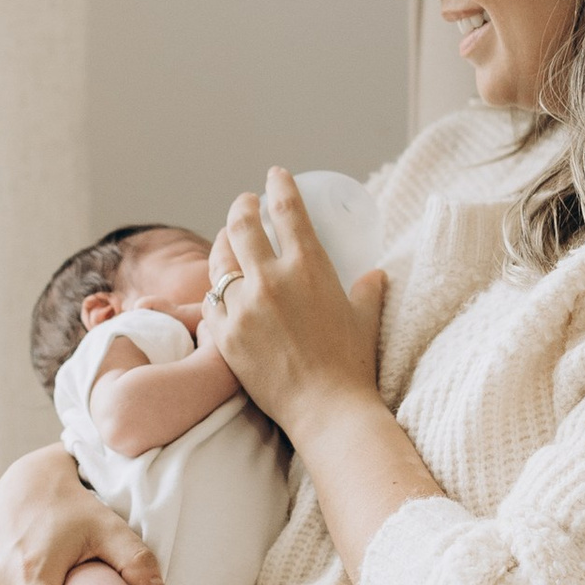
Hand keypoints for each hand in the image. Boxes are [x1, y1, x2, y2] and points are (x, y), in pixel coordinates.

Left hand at [199, 170, 386, 444]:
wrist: (326, 409)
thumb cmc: (352, 362)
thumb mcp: (365, 316)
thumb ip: (368, 289)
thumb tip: (373, 274)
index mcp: (308, 266)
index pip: (286, 210)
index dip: (278, 186)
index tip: (275, 175)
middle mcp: (269, 279)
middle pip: (242, 225)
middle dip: (242, 206)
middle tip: (246, 204)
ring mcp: (242, 307)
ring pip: (219, 261)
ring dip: (223, 243)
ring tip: (228, 240)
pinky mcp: (225, 334)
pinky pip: (211, 301)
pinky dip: (216, 289)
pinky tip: (221, 287)